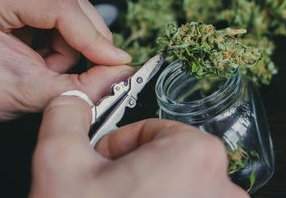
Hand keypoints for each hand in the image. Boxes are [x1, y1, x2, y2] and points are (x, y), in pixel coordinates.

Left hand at [0, 0, 131, 128]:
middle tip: (96, 66)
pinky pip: (61, 7)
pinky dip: (65, 36)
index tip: (114, 59)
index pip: (60, 6)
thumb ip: (82, 87)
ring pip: (70, 2)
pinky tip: (48, 54)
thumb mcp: (33, 95)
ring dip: (74, 40)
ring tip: (51, 66)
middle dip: (88, 37)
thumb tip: (120, 73)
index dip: (93, 36)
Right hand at [29, 84, 248, 197]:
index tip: (102, 168)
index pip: (152, 129)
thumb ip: (66, 115)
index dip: (118, 147)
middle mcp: (224, 188)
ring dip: (150, 195)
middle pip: (169, 159)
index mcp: (195, 154)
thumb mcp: (60, 164)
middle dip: (134, 172)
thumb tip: (72, 97)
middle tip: (109, 195)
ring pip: (180, 187)